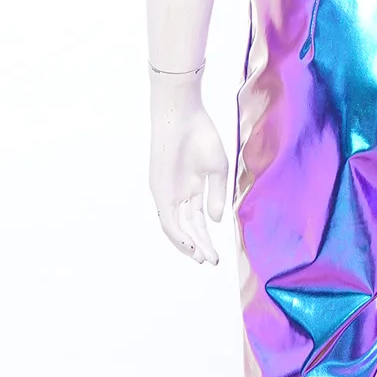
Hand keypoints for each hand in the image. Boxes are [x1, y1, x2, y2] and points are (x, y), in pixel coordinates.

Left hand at [148, 70, 228, 265]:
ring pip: (176, 228)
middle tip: (213, 261)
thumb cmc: (201, 135)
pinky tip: (190, 245)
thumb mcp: (217, 169)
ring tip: (202, 258)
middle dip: (200, 246)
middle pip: (187, 228)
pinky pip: (167, 219)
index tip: (217, 255)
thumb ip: (216, 196)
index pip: (197, 221)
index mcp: (191, 189)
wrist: (182, 115)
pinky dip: (177, 234)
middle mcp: (177, 194)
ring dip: (189, 245)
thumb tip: (216, 221)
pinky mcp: (159, 189)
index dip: (207, 239)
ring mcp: (166, 193)